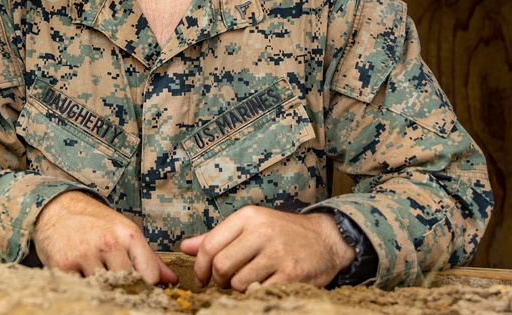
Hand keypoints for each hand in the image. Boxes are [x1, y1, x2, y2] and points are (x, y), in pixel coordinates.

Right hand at [32, 190, 177, 284]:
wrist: (57, 208)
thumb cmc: (95, 221)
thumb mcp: (124, 231)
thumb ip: (149, 258)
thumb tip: (172, 280)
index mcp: (127, 234)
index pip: (148, 275)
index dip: (146, 284)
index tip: (139, 285)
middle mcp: (108, 242)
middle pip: (126, 283)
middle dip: (121, 284)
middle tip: (112, 276)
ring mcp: (85, 253)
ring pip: (103, 287)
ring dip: (100, 284)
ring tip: (95, 269)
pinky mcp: (64, 265)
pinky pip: (81, 287)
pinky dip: (82, 283)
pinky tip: (79, 270)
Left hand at [179, 206, 354, 290]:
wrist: (327, 240)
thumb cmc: (283, 233)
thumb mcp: (250, 226)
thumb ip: (217, 237)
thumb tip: (184, 247)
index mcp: (248, 217)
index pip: (210, 245)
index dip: (200, 266)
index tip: (202, 278)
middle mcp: (262, 232)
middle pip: (222, 265)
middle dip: (218, 280)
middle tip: (224, 283)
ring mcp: (277, 253)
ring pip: (238, 282)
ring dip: (237, 289)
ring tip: (245, 282)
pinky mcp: (291, 274)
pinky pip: (259, 291)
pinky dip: (255, 293)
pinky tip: (261, 286)